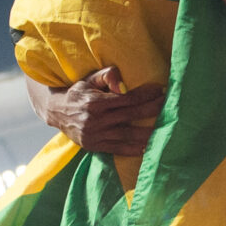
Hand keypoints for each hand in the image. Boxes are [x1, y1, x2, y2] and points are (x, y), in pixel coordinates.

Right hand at [37, 67, 163, 156]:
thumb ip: (106, 76)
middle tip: (169, 106)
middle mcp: (95, 120)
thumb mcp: (89, 79)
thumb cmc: (78, 92)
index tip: (160, 90)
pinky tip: (147, 147)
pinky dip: (133, 149)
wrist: (56, 112)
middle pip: (131, 115)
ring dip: (147, 133)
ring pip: (127, 135)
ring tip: (165, 130)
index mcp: (95, 102)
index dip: (145, 95)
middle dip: (152, 110)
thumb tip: (122, 83)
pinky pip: (117, 149)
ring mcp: (95, 135)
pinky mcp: (95, 146)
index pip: (126, 98)